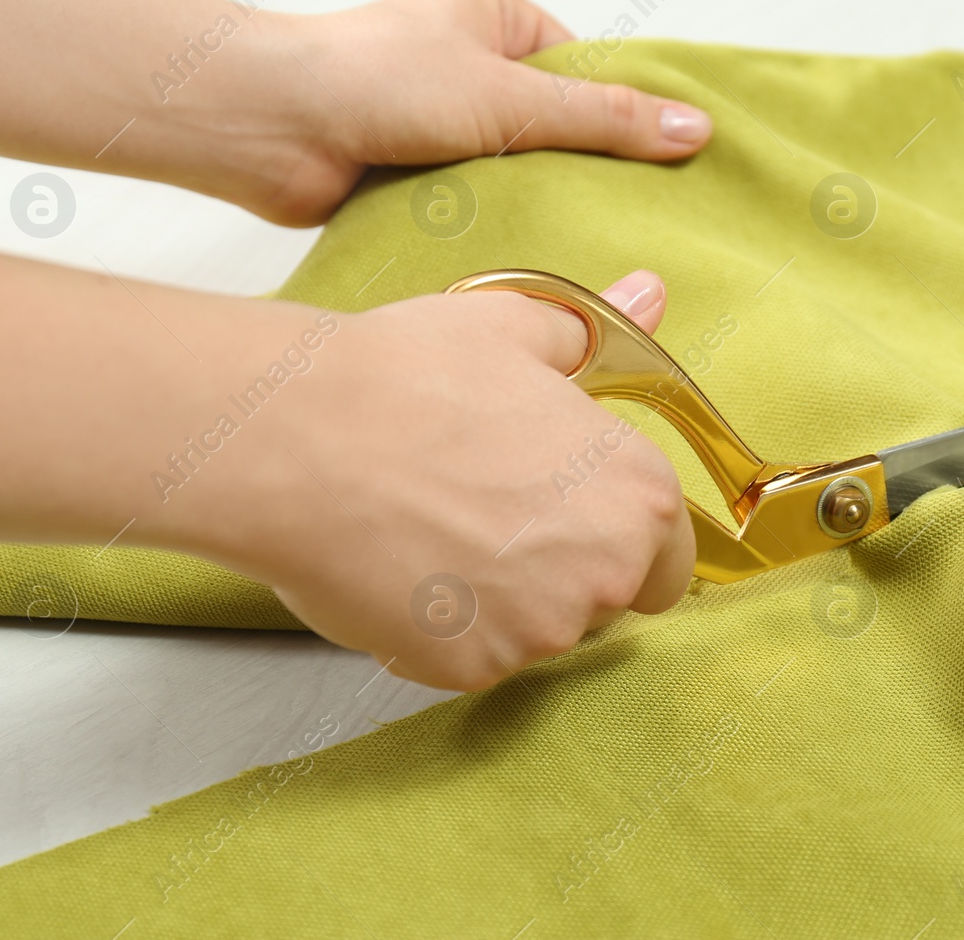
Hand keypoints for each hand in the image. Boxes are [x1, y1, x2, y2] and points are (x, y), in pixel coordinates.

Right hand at [201, 270, 696, 690]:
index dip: (618, 534)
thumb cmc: (408, 377)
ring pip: (534, 628)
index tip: (570, 513)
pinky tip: (400, 564)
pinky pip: (467, 656)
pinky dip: (440, 626)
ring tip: (432, 526)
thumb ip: (593, 336)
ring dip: (500, 597)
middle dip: (560, 566)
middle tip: (485, 507)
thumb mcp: (515, 328)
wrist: (297, 437)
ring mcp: (536, 631)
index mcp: (637, 496)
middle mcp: (605, 574)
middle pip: (605, 597)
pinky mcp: (466, 669)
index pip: (667, 555)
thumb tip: (648, 294)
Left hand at [255, 0, 714, 225]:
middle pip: (552, 124)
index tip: (663, 165)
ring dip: (529, 202)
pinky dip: (490, 226)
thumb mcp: (510, 95)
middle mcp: (464, 60)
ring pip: (513, 169)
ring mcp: (436, 119)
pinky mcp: (412, 172)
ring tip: (578, 242)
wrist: (270, 129)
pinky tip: (522, 255)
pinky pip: (473, 203)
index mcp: (492, 13)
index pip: (582, 69)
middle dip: (576, 168)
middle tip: (628, 216)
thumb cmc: (373, 80)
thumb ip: (602, 118)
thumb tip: (691, 129)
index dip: (619, 115)